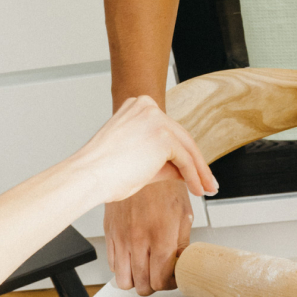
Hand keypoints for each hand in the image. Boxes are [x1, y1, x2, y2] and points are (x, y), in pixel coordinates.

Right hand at [72, 97, 215, 225]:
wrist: (88, 176)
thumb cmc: (102, 171)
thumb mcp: (136, 159)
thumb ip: (161, 160)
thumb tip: (183, 170)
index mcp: (136, 107)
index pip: (168, 131)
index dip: (183, 152)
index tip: (193, 167)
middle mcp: (147, 107)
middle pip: (181, 137)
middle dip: (197, 163)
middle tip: (207, 180)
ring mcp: (156, 119)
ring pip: (187, 148)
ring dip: (199, 172)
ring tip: (205, 188)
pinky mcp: (163, 136)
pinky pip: (185, 159)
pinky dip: (194, 176)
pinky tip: (196, 188)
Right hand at [105, 182, 193, 294]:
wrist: (140, 165)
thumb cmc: (164, 186)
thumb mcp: (184, 214)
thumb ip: (182, 245)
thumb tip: (182, 265)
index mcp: (161, 236)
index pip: (161, 280)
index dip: (170, 284)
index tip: (173, 277)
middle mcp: (138, 240)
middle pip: (142, 286)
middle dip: (154, 285)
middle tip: (161, 274)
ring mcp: (121, 238)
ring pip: (124, 281)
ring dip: (136, 280)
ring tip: (146, 269)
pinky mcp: (110, 234)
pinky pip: (112, 265)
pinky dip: (123, 268)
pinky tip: (133, 257)